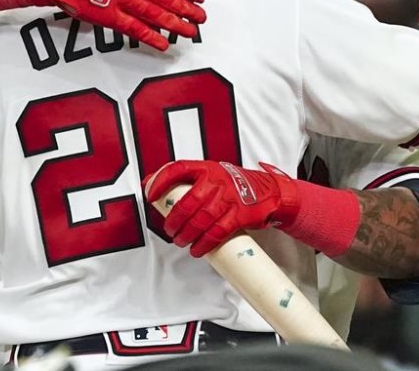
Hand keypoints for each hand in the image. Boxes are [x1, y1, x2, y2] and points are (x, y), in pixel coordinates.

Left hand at [143, 160, 299, 257]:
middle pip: (188, 202)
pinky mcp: (240, 215)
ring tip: (180, 241)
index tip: (149, 194)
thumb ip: (184, 178)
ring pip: (201, 219)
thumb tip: (148, 182)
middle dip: (174, 220)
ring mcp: (229, 198)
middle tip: (169, 230)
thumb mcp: (210, 174)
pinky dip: (205, 243)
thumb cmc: (234, 184)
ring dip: (187, 234)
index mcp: (206, 168)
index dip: (160, 181)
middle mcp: (216, 180)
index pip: (177, 169)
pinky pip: (217, 232)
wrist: (269, 191)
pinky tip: (197, 250)